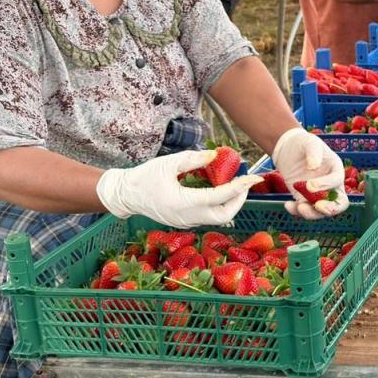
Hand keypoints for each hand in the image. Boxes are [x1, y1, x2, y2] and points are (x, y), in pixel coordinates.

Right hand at [96, 150, 262, 228]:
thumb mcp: (169, 163)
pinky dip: (218, 206)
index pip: (219, 197)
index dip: (239, 187)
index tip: (253, 178)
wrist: (125, 195)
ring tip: (236, 185)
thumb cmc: (144, 177)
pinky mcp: (183, 222)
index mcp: (183, 202)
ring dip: (230, 204)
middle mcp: (186, 217)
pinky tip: (220, 191)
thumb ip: (194, 160)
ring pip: (216, 219)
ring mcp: (185, 222)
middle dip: (239, 200)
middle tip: (246, 183)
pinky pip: (207, 217)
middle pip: (223, 216)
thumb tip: (216, 155)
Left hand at [272, 128, 347, 218]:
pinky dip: (296, 211)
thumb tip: (313, 167)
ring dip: (312, 213)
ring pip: (321, 212)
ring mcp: (318, 194)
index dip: (326, 185)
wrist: (288, 149)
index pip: (337, 180)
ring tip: (299, 207)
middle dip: (330, 209)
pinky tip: (287, 204)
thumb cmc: (303, 144)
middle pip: (339, 203)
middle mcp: (330, 185)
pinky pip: (304, 210)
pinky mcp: (304, 199)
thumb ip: (313, 152)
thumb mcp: (309, 142)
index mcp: (335, 169)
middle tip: (318, 206)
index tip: (310, 185)